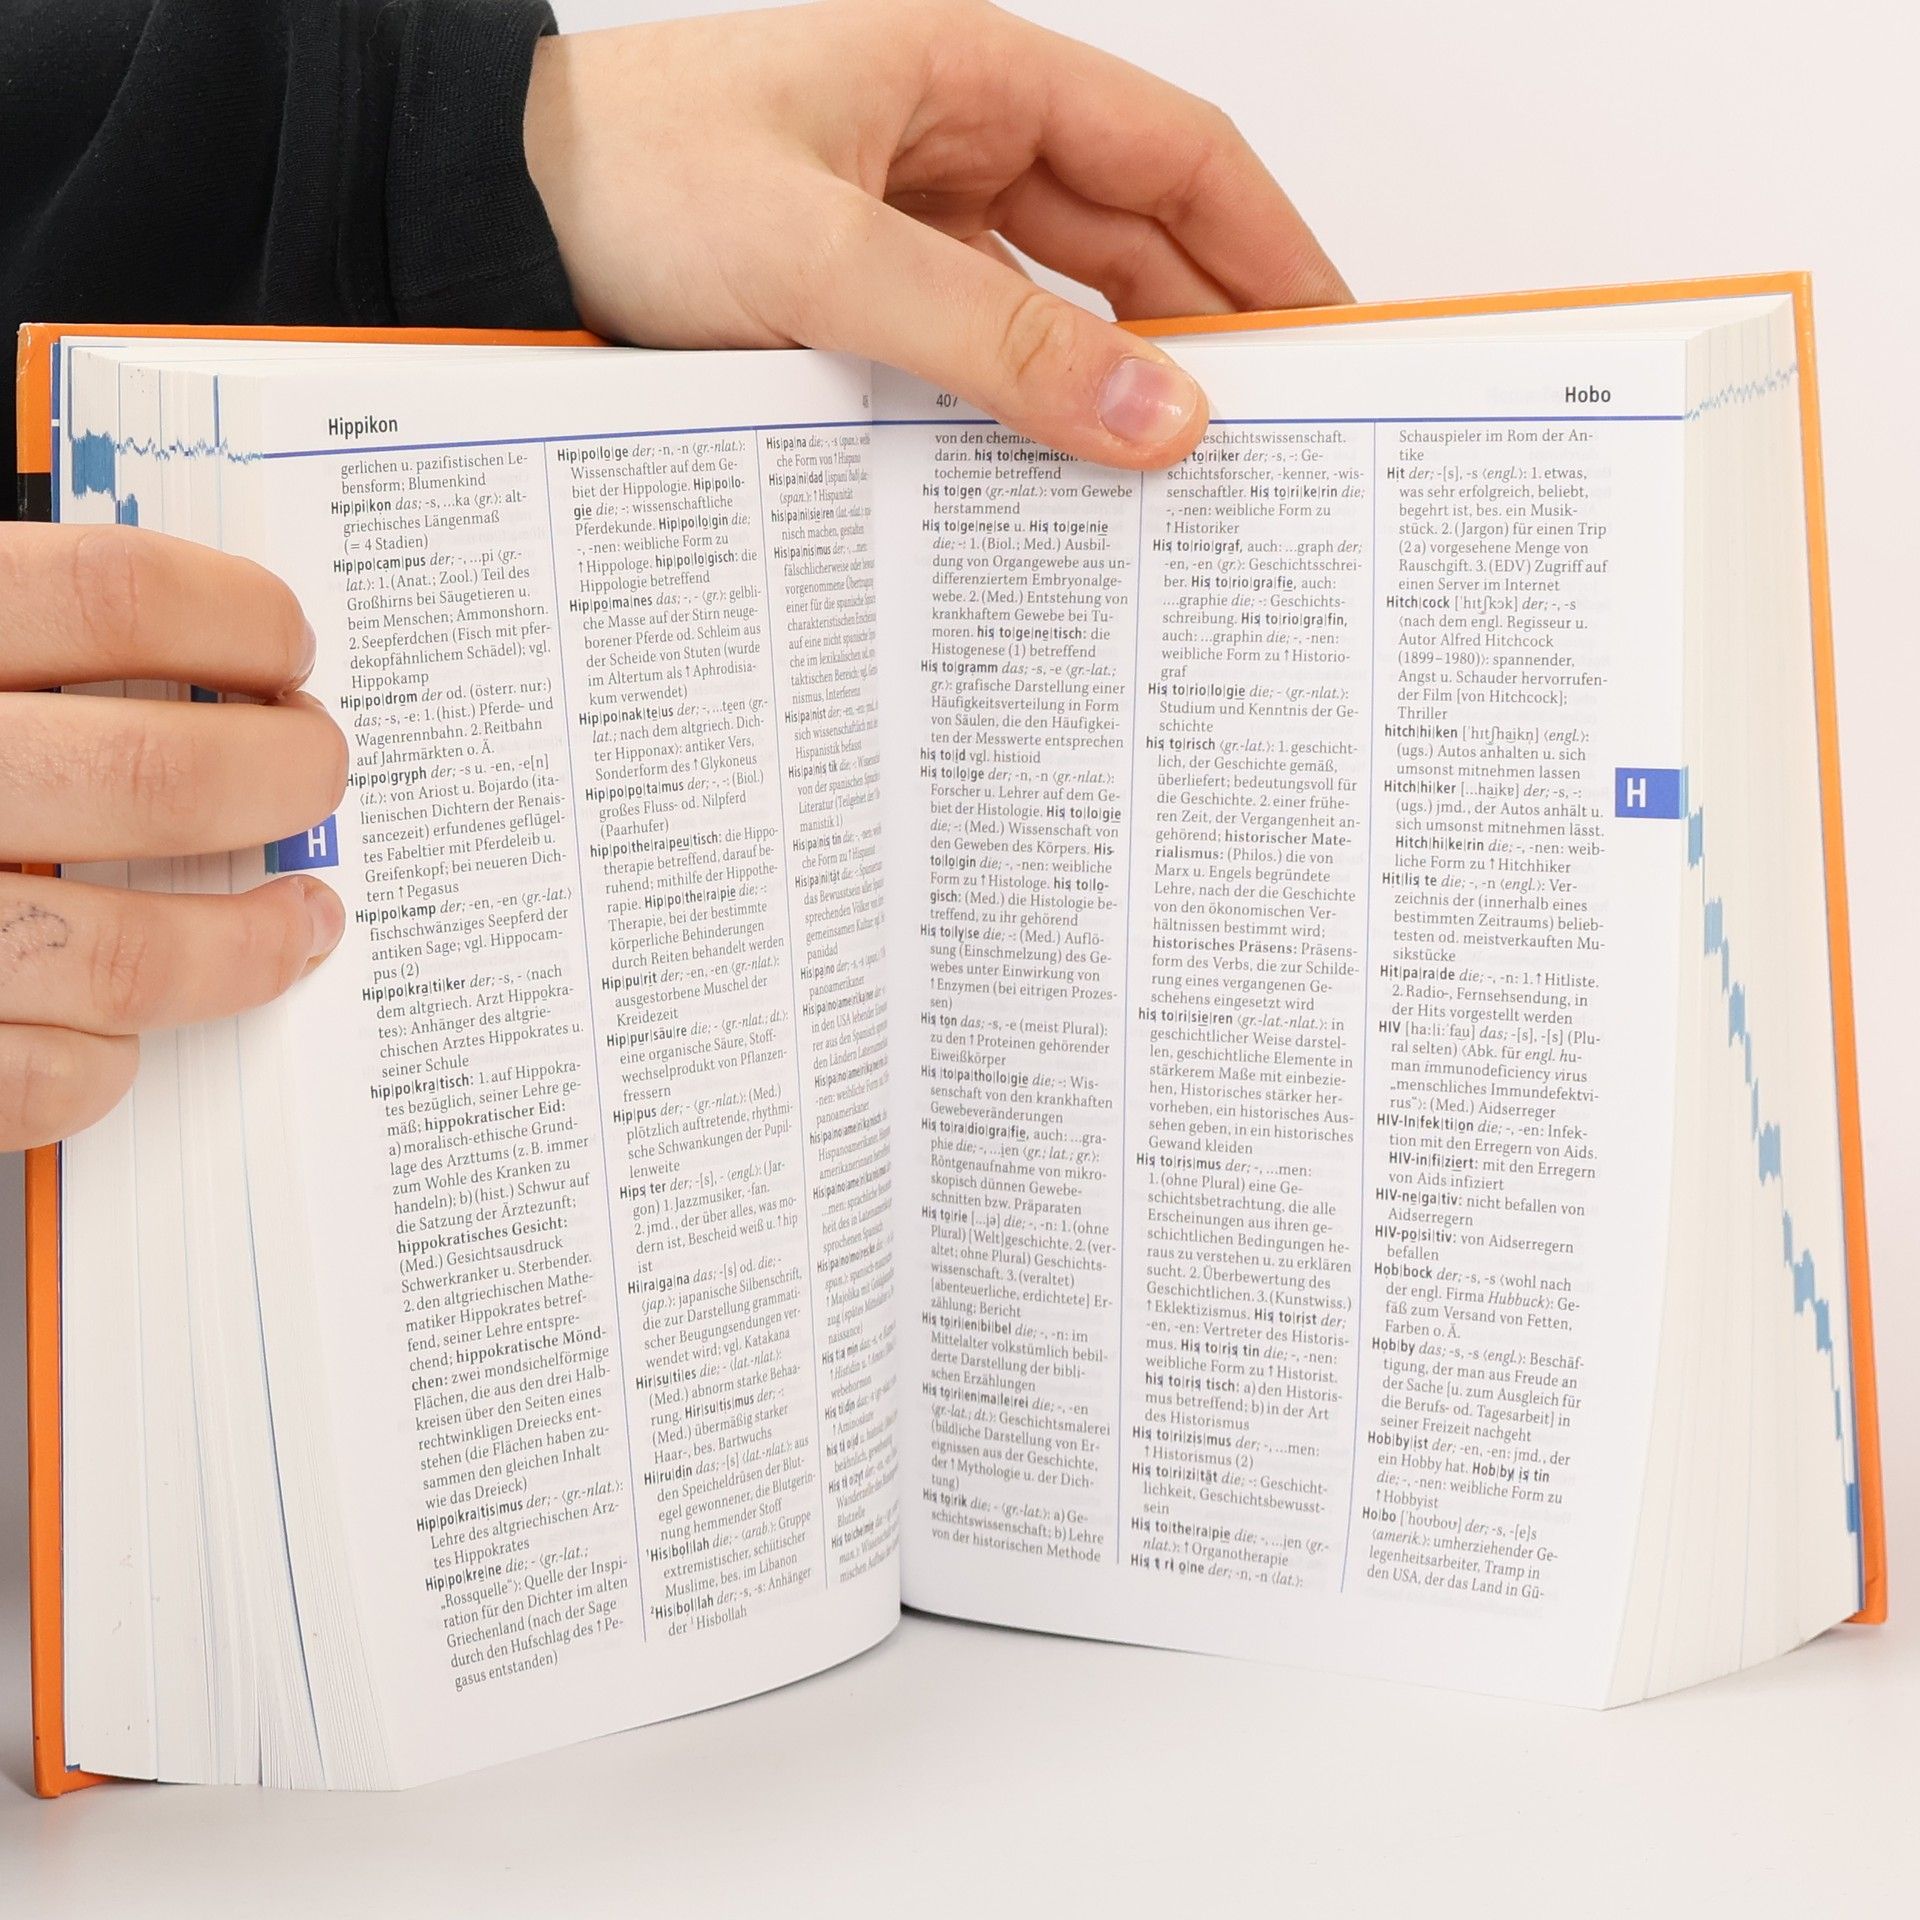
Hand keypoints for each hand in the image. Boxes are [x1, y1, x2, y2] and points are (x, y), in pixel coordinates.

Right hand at [0, 524, 349, 1149]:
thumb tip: (153, 623)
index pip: (107, 595)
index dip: (232, 616)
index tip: (282, 643)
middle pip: (151, 774)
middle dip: (281, 776)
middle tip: (316, 769)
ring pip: (126, 951)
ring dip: (247, 943)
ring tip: (301, 919)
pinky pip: (41, 1077)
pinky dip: (107, 1060)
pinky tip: (124, 1027)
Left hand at [524, 0, 1348, 468]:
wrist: (483, 209)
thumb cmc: (628, 174)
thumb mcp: (823, 256)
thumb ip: (993, 339)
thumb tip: (1157, 417)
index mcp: (973, 76)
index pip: (1179, 157)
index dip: (1271, 247)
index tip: (1336, 342)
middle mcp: (956, 141)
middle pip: (1133, 240)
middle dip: (1208, 335)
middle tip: (1274, 446)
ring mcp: (909, 219)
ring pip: (1059, 304)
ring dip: (1114, 385)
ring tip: (1178, 486)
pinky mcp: (861, 293)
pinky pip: (979, 349)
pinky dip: (1023, 410)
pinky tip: (1050, 479)